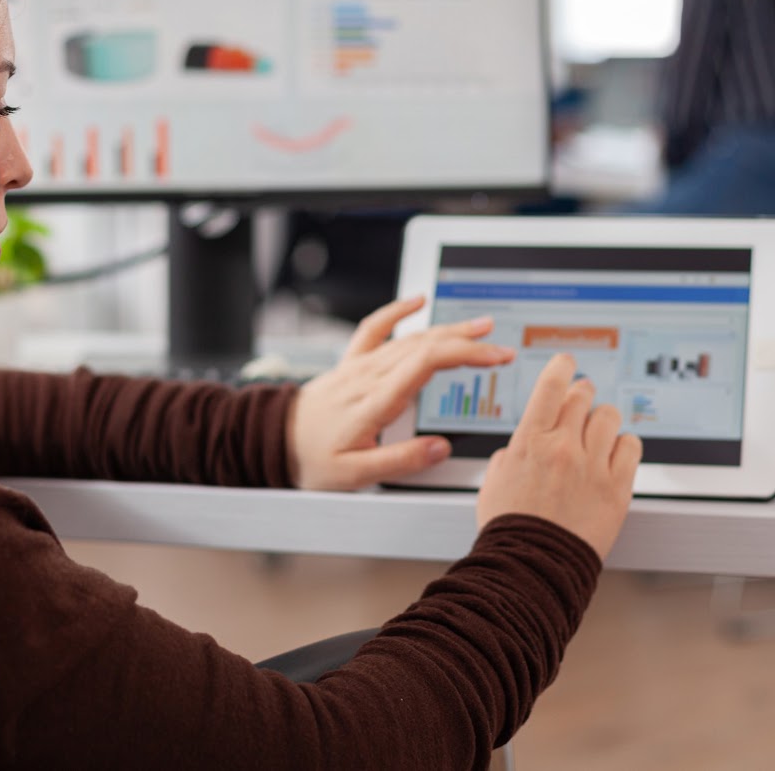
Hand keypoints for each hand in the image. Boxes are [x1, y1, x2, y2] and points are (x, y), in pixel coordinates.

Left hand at [286, 295, 514, 490]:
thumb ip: (400, 461)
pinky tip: (417, 301)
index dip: (465, 354)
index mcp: (375, 400)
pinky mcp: (352, 364)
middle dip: (468, 342)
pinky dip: (397, 311)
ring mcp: (360, 366)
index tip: (494, 357)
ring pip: (410, 337)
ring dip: (447, 329)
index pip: (427, 363)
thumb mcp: (355, 475)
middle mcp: (369, 375)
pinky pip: (375, 328)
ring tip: (480, 326)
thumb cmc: (311, 459)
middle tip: (501, 347)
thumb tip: (439, 447)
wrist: (273, 441)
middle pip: (426, 346)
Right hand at [476, 352, 639, 558]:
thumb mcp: (494, 480)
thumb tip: (523, 444)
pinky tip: (615, 454)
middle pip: (583, 396)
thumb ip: (511, 453)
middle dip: (582, 395)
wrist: (531, 567)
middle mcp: (563, 447)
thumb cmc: (510, 529)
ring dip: (602, 420)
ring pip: (609, 416)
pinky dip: (624, 445)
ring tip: (597, 434)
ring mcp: (593, 466)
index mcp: (530, 441)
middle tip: (582, 401)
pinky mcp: (617, 488)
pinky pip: (631, 446)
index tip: (567, 363)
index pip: (552, 384)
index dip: (562, 366)